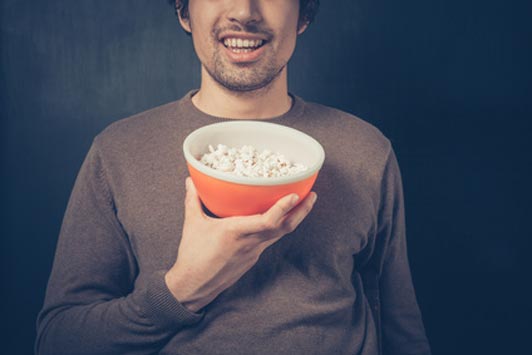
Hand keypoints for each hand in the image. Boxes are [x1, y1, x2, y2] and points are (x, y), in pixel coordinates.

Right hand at [165, 177, 316, 311]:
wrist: (194, 286)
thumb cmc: (193, 256)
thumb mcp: (192, 224)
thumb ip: (193, 200)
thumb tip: (190, 181)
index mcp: (236, 232)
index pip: (268, 221)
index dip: (284, 208)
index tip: (295, 194)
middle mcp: (250, 243)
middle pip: (284, 228)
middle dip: (301, 212)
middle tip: (312, 196)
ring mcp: (254, 253)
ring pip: (280, 234)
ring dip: (294, 219)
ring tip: (302, 204)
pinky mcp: (252, 258)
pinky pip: (270, 240)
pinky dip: (279, 228)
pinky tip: (279, 219)